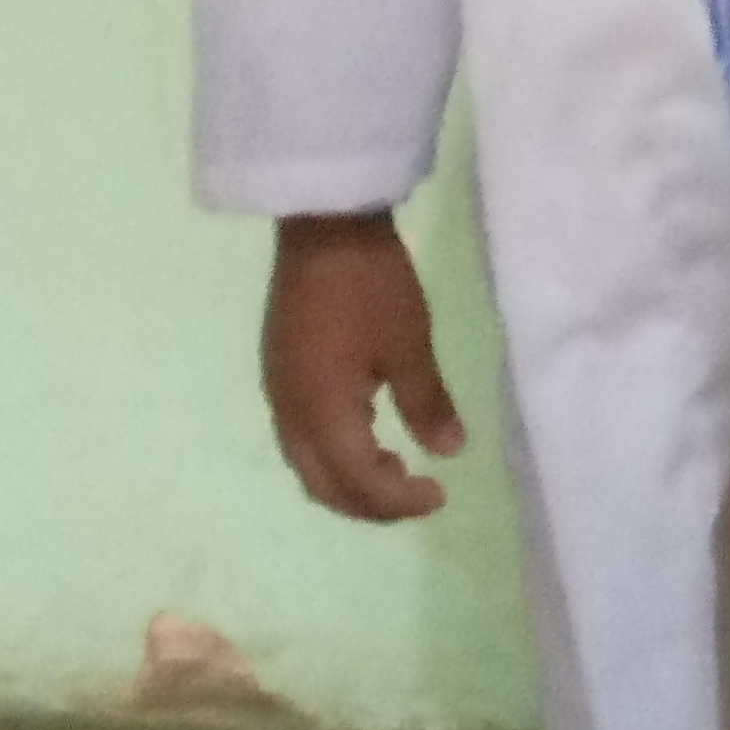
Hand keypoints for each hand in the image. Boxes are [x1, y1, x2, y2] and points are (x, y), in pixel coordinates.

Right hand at [262, 211, 466, 520]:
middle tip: (416, 494)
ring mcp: (279, 392)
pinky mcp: (279, 372)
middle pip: (324, 486)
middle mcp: (290, 413)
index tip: (440, 494)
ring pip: (307, 464)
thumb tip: (450, 452)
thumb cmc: (371, 285)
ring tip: (395, 467)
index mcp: (322, 413)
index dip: (399, 501)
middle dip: (370, 503)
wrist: (323, 226)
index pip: (359, 483)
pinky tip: (365, 433)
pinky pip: (300, 437)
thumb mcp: (410, 345)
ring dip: (349, 480)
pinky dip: (333, 454)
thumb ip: (426, 404)